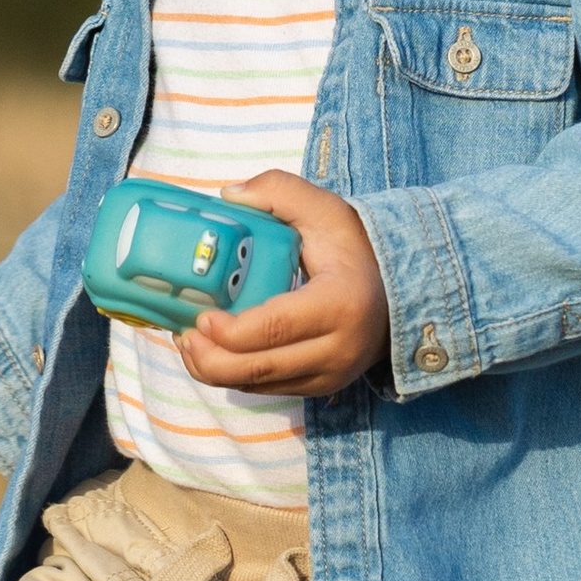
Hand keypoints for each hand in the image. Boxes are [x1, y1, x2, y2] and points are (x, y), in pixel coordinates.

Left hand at [178, 169, 390, 398]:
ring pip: (258, 386)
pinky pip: (268, 389)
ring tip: (190, 341)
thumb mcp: (323, 209)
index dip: (229, 331)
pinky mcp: (322, 387)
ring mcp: (331, 374)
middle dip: (209, 358)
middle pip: (258, 368)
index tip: (200, 315)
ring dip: (215, 370)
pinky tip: (216, 352)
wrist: (397, 291)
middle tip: (183, 332)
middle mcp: (338, 349)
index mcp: (339, 304)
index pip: (274, 328)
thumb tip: (228, 196)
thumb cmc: (356, 247)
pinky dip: (235, 376)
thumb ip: (278, 190)